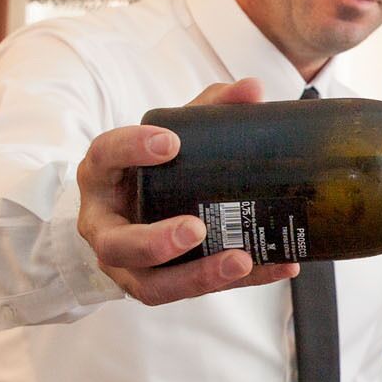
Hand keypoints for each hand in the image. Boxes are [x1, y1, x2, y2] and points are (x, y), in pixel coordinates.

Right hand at [74, 78, 301, 304]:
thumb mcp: (168, 135)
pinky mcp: (157, 286)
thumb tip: (253, 89)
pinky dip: (240, 282)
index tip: (170, 141)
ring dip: (197, 276)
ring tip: (241, 259)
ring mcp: (128, 265)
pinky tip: (278, 265)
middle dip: (157, 241)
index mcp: (102, 175)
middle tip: (196, 227)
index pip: (105, 156)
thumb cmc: (150, 170)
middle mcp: (104, 226)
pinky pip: (193, 292)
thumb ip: (207, 111)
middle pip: (119, 244)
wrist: (130, 210)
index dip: (132, 149)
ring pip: (151, 285)